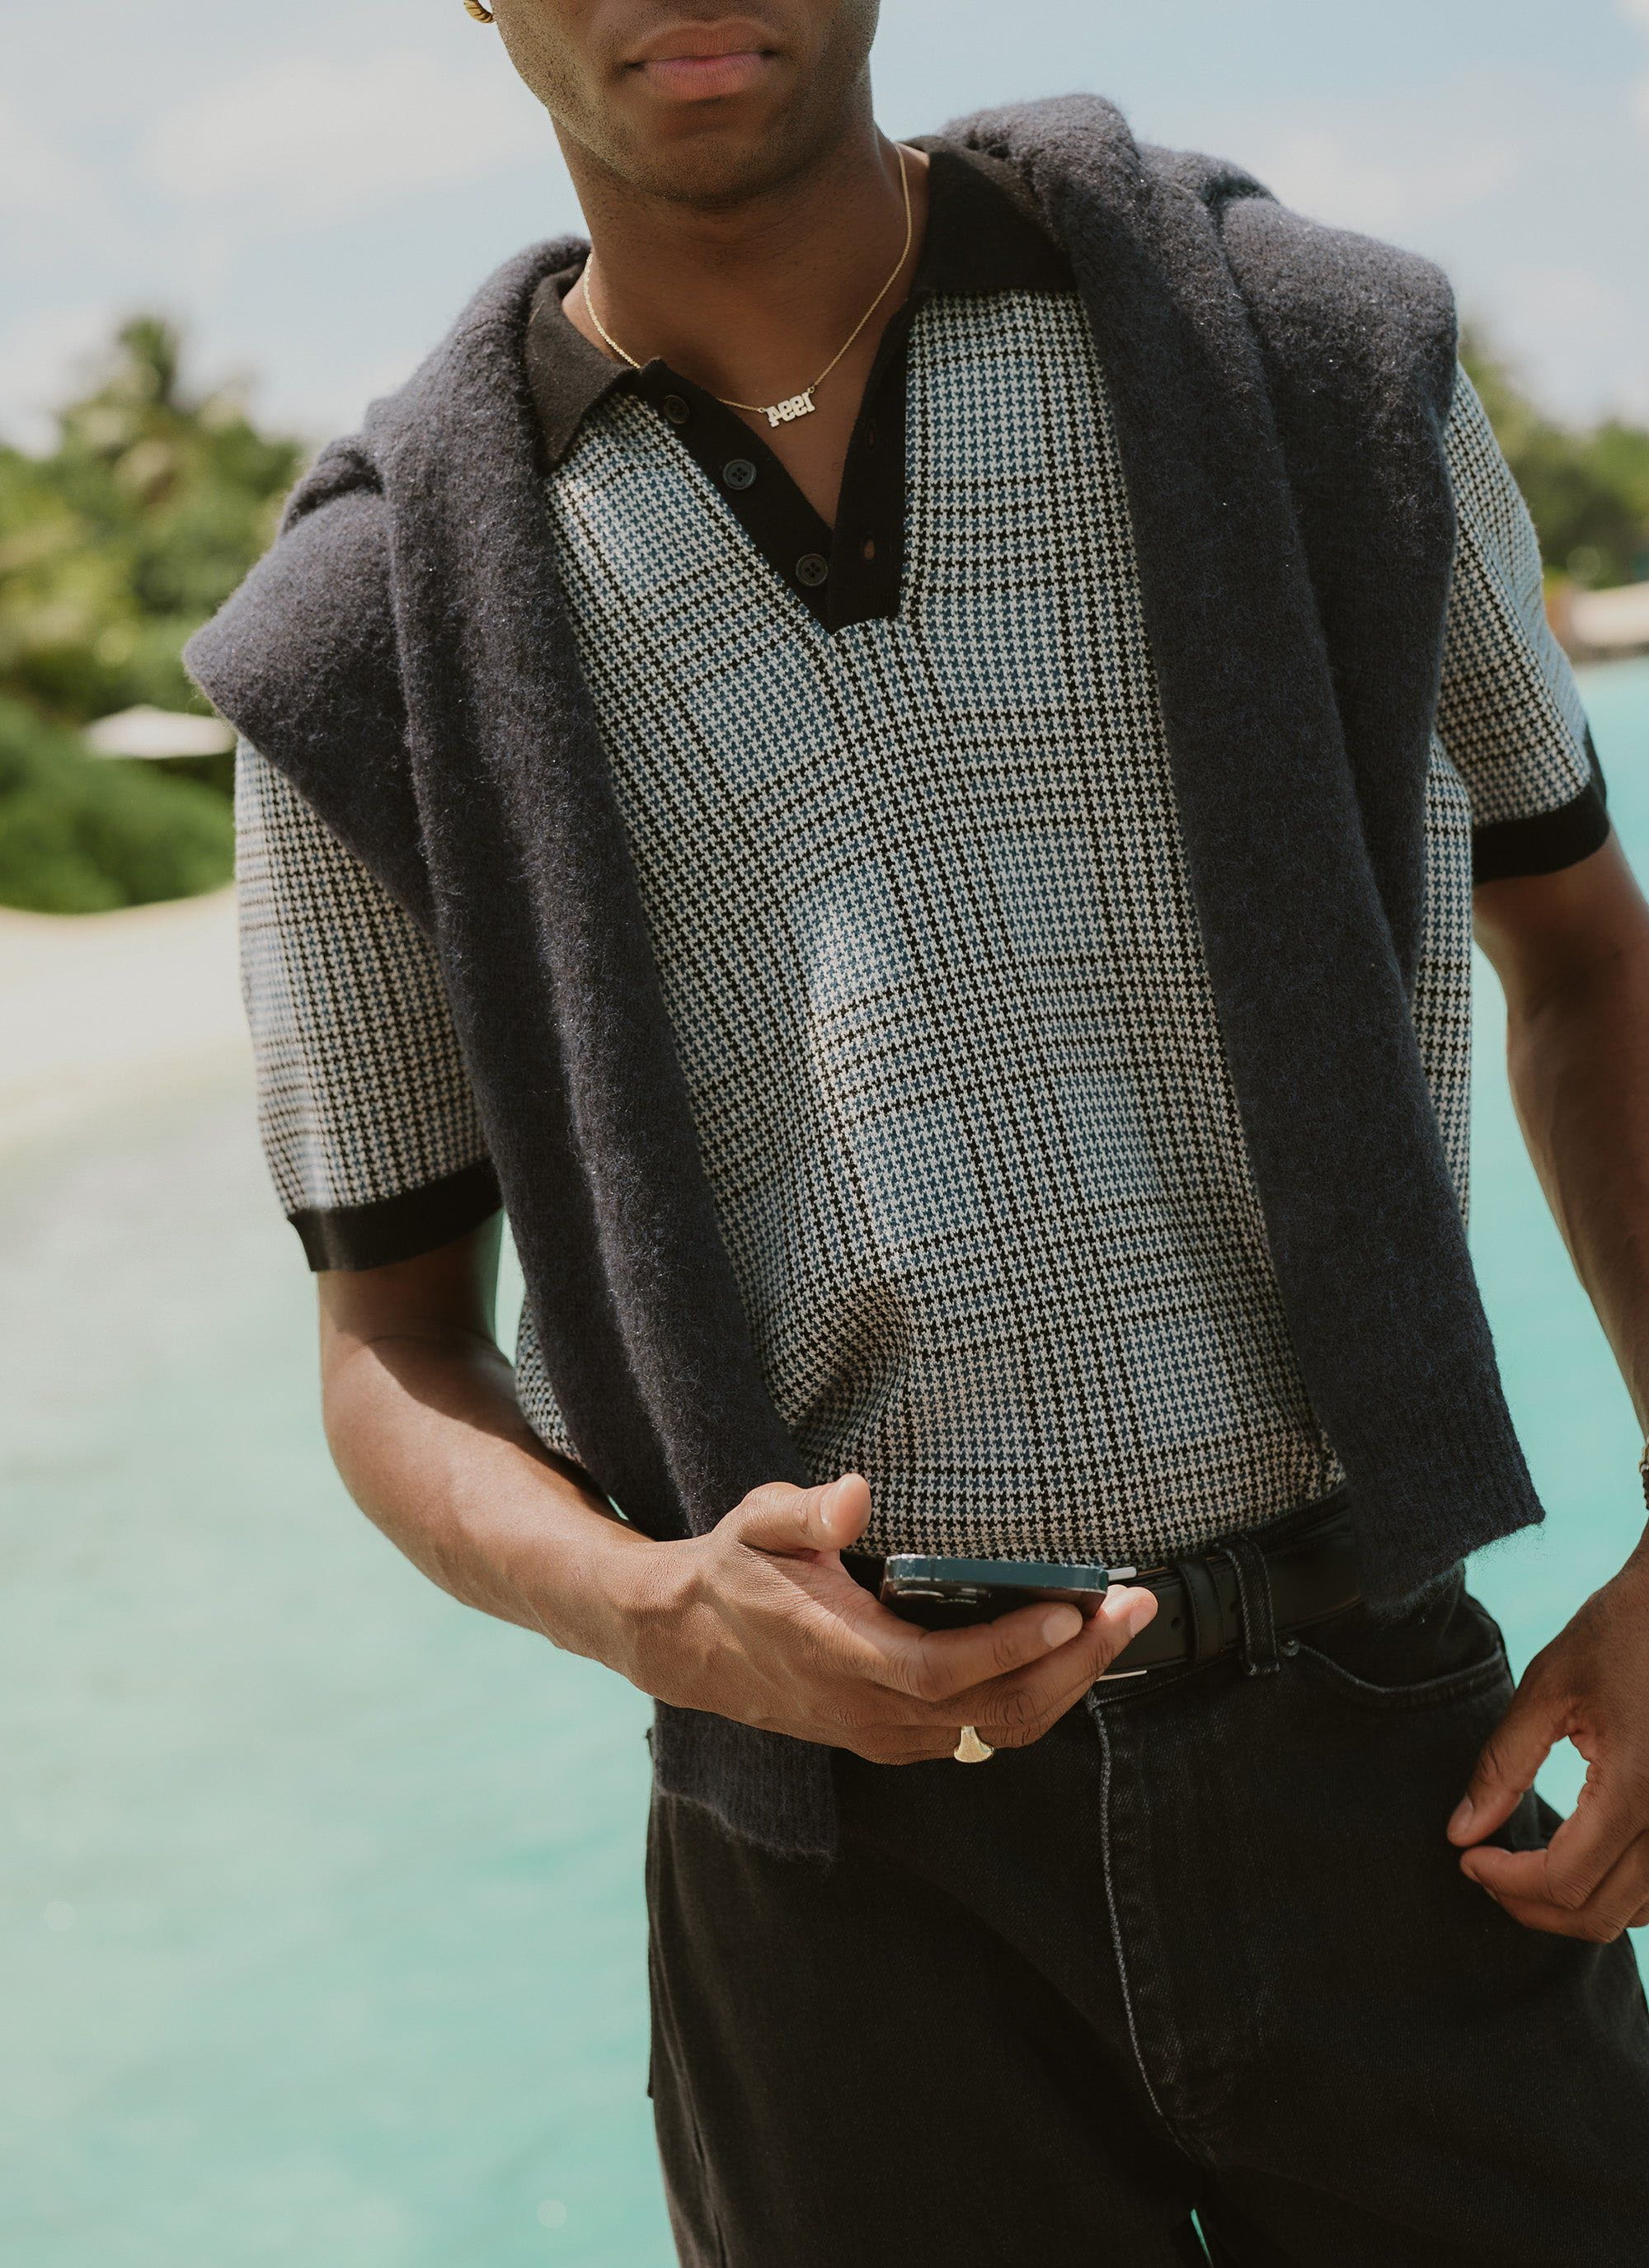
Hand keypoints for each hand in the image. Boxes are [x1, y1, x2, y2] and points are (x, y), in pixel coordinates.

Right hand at [616, 1472, 1158, 1762]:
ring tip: (1116, 1626)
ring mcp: (883, 1731)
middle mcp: (867, 1706)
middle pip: (993, 1709)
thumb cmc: (737, 1570)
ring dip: (1066, 1683)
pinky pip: (980, 1733)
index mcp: (840, 1653)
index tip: (1073, 1606)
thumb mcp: (758, 1521)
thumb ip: (807, 1510)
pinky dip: (1033, 1698)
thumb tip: (855, 1492)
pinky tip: (1066, 1653)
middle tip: (1133, 1606)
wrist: (692, 1643)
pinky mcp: (893, 1736)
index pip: (942, 1670)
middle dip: (1075, 1662)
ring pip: (996, 1730)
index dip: (1012, 1647)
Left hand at [1448, 1549, 1648, 1940]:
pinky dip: (1617, 1893)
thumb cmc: (1622, 1631)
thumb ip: (1502, 1766)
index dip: (1506, 1882)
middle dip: (1532, 1905)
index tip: (1468, 1860)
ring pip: (1639, 1914)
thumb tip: (1460, 1835)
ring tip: (1522, 1871)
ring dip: (1576, 1907)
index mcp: (1638, 1789)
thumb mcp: (1549, 1688)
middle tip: (1485, 1871)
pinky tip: (1575, 1862)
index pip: (1565, 1881)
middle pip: (1600, 1913)